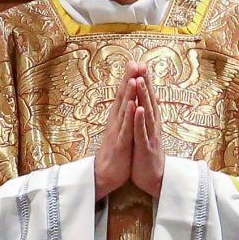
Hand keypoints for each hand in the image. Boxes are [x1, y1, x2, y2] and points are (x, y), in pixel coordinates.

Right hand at [92, 61, 140, 198]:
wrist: (103, 177)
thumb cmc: (114, 155)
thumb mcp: (119, 132)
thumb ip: (123, 117)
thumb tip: (128, 103)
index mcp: (117, 120)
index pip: (123, 96)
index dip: (129, 79)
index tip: (135, 63)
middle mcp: (116, 122)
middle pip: (122, 97)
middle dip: (129, 79)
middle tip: (134, 62)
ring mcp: (118, 132)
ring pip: (124, 110)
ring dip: (129, 94)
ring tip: (133, 78)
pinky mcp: (121, 144)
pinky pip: (127, 129)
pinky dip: (131, 117)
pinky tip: (134, 105)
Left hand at [129, 66, 164, 197]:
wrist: (155, 180)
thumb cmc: (148, 156)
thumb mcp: (147, 133)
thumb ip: (148, 117)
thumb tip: (148, 101)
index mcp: (151, 123)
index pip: (149, 99)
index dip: (146, 82)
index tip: (141, 64)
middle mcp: (153, 126)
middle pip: (150, 101)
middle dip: (146, 83)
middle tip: (142, 65)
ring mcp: (150, 136)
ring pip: (147, 113)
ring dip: (143, 97)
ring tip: (140, 81)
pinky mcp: (146, 148)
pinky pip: (142, 132)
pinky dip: (140, 120)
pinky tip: (138, 109)